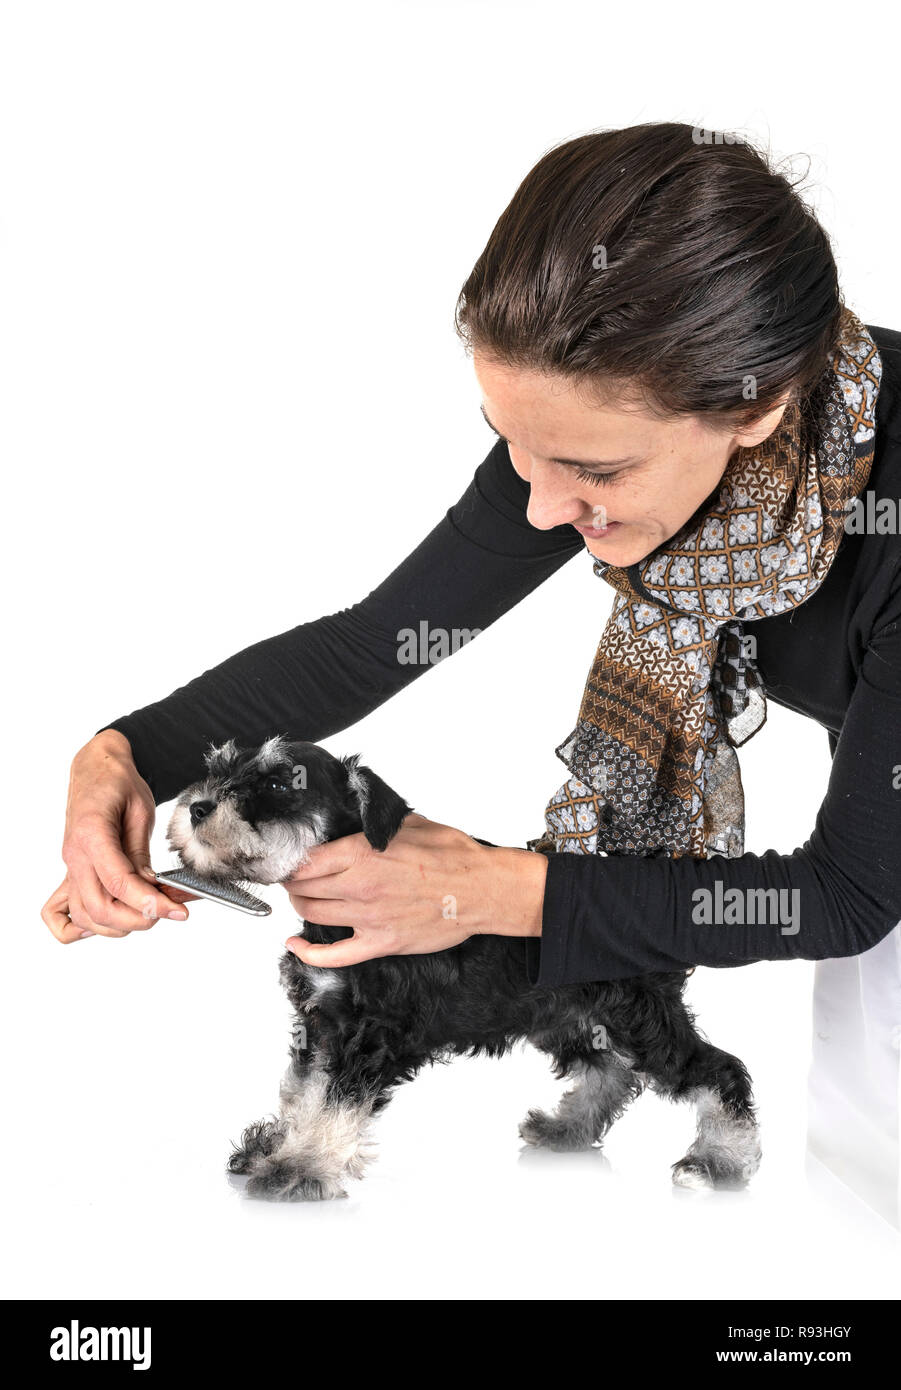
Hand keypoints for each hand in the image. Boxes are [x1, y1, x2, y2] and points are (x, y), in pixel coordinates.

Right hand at [41, 729, 193, 943]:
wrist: (95, 767)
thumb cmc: (117, 782)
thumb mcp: (140, 810)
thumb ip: (141, 852)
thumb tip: (151, 887)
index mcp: (92, 834)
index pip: (118, 883)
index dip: (149, 902)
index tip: (177, 911)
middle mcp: (74, 855)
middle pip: (100, 907)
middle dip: (138, 918)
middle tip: (168, 911)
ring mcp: (69, 866)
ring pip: (84, 916)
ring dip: (117, 925)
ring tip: (147, 914)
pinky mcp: (72, 871)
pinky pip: (59, 911)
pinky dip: (77, 927)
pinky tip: (103, 924)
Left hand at [282, 813, 546, 966]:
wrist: (483, 889)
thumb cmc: (453, 855)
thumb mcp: (408, 824)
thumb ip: (374, 826)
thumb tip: (354, 820)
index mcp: (361, 853)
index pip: (304, 861)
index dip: (290, 861)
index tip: (288, 860)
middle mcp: (359, 886)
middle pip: (303, 888)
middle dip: (293, 882)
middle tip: (294, 878)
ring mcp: (369, 917)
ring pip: (312, 915)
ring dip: (301, 906)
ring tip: (303, 898)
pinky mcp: (381, 943)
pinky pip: (334, 956)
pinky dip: (308, 953)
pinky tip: (295, 944)